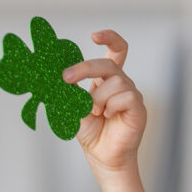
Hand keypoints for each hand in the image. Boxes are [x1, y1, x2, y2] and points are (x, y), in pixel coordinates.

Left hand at [63, 30, 146, 176]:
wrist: (102, 156)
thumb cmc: (90, 132)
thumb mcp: (72, 107)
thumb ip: (67, 91)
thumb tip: (53, 75)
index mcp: (107, 80)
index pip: (116, 51)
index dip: (110, 38)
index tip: (94, 35)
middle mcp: (121, 83)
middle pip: (108, 63)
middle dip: (85, 68)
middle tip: (66, 78)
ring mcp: (132, 94)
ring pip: (114, 82)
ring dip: (97, 99)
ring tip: (96, 113)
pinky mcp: (138, 107)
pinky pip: (125, 97)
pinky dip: (111, 107)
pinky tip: (109, 117)